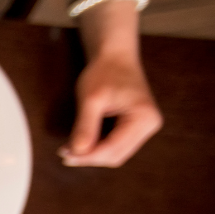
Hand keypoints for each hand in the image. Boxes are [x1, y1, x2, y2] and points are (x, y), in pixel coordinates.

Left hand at [61, 51, 161, 167]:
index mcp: (143, 118)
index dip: (88, 156)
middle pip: (116, 156)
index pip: (113, 149)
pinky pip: (116, 145)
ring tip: (70, 148)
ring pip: (115, 153)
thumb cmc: (104, 72)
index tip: (65, 156)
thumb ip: (85, 126)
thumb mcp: (90, 99)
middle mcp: (149, 125)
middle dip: (89, 157)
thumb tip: (77, 151)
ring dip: (92, 154)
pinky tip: (82, 142)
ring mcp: (144, 127)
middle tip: (64, 153)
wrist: (115, 56)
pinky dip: (98, 147)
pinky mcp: (136, 127)